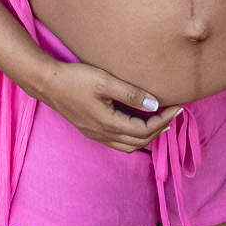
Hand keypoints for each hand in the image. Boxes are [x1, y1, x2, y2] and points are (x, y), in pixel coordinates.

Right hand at [39, 58, 181, 152]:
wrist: (48, 83)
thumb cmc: (75, 79)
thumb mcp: (105, 81)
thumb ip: (130, 94)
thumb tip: (154, 105)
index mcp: (108, 124)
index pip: (144, 131)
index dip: (163, 120)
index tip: (177, 107)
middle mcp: (102, 134)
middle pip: (138, 142)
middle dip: (159, 130)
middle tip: (173, 114)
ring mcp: (95, 134)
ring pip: (127, 145)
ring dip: (146, 136)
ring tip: (160, 121)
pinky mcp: (90, 130)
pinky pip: (117, 141)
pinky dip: (132, 136)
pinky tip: (136, 122)